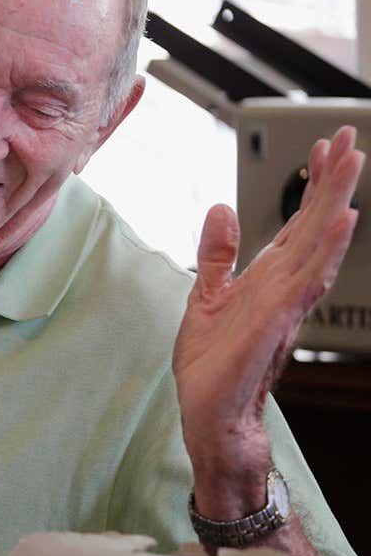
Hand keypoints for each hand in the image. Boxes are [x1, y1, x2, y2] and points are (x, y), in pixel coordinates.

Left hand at [173, 126, 363, 513]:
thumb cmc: (211, 368)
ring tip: (353, 162)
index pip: (296, 223)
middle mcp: (284, 288)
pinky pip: (305, 280)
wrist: (210, 419)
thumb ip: (216, 256)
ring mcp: (284, 304)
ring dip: (336, 203)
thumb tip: (220, 209)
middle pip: (315, 225)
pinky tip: (342, 221)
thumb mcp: (203, 299)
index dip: (311, 185)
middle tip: (350, 137)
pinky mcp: (275, 323)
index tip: (324, 146)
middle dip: (332, 181)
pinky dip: (324, 250)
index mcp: (267, 279)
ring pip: (318, 244)